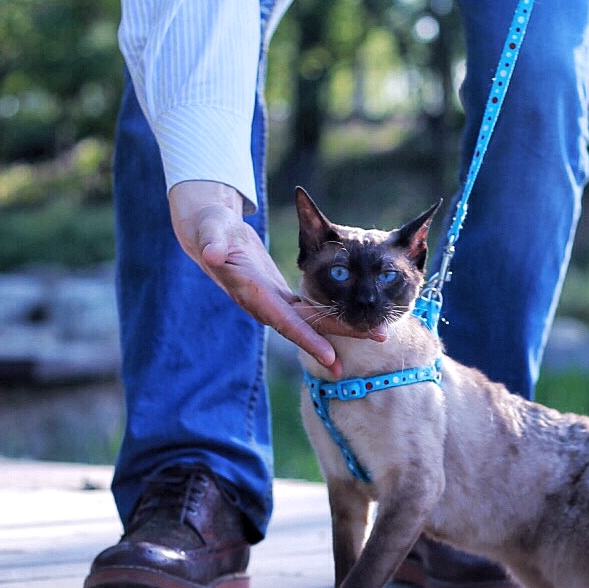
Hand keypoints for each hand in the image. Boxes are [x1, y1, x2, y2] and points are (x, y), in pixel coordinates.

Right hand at [167, 181, 380, 375]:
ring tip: (379, 334)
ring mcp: (275, 303)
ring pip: (315, 321)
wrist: (211, 237)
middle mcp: (266, 305)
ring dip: (345, 328)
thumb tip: (211, 253)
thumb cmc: (210, 230)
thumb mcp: (210, 232)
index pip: (284, 321)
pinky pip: (312, 312)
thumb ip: (212, 243)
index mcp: (253, 293)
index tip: (329, 357)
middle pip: (309, 326)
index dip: (307, 339)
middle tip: (379, 339)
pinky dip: (333, 318)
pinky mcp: (282, 297)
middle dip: (342, 336)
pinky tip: (356, 324)